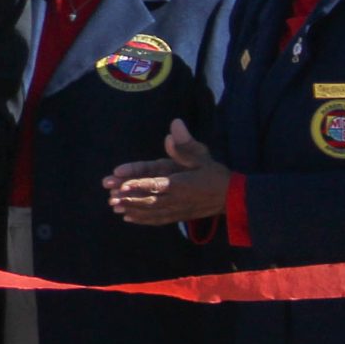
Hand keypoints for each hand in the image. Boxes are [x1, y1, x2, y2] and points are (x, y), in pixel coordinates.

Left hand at [105, 119, 231, 226]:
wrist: (233, 199)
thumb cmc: (215, 175)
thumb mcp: (202, 156)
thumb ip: (186, 143)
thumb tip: (175, 124)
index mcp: (181, 184)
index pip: (157, 184)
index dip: (139, 184)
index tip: (122, 185)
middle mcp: (177, 199)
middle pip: (149, 200)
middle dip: (129, 199)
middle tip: (110, 198)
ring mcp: (177, 210)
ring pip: (151, 211)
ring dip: (132, 209)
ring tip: (114, 207)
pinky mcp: (179, 216)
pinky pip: (158, 219)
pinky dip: (143, 220)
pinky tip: (128, 218)